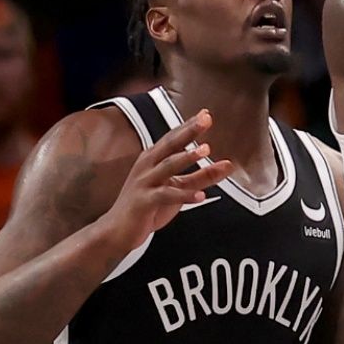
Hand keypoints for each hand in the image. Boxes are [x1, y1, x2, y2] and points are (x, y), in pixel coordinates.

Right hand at [102, 110, 238, 247]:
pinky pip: (165, 196)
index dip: (189, 125)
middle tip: (206, 119)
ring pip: (167, 166)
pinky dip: (184, 195)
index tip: (206, 114)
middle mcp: (147, 166)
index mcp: (153, 159)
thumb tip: (227, 165)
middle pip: (170, 144)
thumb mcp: (178, 189)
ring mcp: (144, 182)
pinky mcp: (144, 201)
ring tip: (206, 150)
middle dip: (188, 131)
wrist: (117, 230)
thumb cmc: (147, 207)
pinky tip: (200, 196)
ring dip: (186, 157)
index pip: (173, 137)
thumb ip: (201, 177)